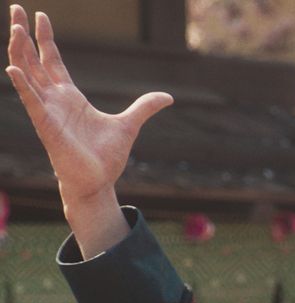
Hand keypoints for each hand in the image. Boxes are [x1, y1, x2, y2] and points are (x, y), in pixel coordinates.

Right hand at [5, 5, 172, 255]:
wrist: (99, 181)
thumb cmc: (106, 156)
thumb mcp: (129, 124)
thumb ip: (144, 107)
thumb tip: (168, 97)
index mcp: (69, 96)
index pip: (53, 60)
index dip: (46, 38)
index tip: (40, 15)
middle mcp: (54, 100)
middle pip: (34, 60)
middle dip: (24, 35)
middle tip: (15, 8)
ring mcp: (47, 112)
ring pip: (27, 75)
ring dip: (19, 52)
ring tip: (14, 29)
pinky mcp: (47, 126)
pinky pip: (31, 102)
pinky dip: (23, 85)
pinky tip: (13, 68)